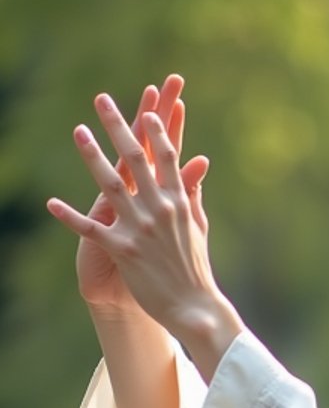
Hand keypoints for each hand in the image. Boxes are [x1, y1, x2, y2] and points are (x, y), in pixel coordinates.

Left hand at [46, 79, 222, 337]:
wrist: (193, 306)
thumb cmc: (196, 268)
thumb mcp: (199, 227)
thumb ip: (193, 195)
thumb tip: (198, 166)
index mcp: (179, 202)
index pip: (166, 158)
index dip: (155, 131)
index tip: (146, 109)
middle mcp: (160, 209)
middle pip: (136, 158)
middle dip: (118, 126)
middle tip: (103, 101)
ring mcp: (141, 228)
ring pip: (111, 184)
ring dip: (92, 156)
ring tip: (79, 131)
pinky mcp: (124, 250)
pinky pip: (91, 229)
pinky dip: (70, 216)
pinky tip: (51, 203)